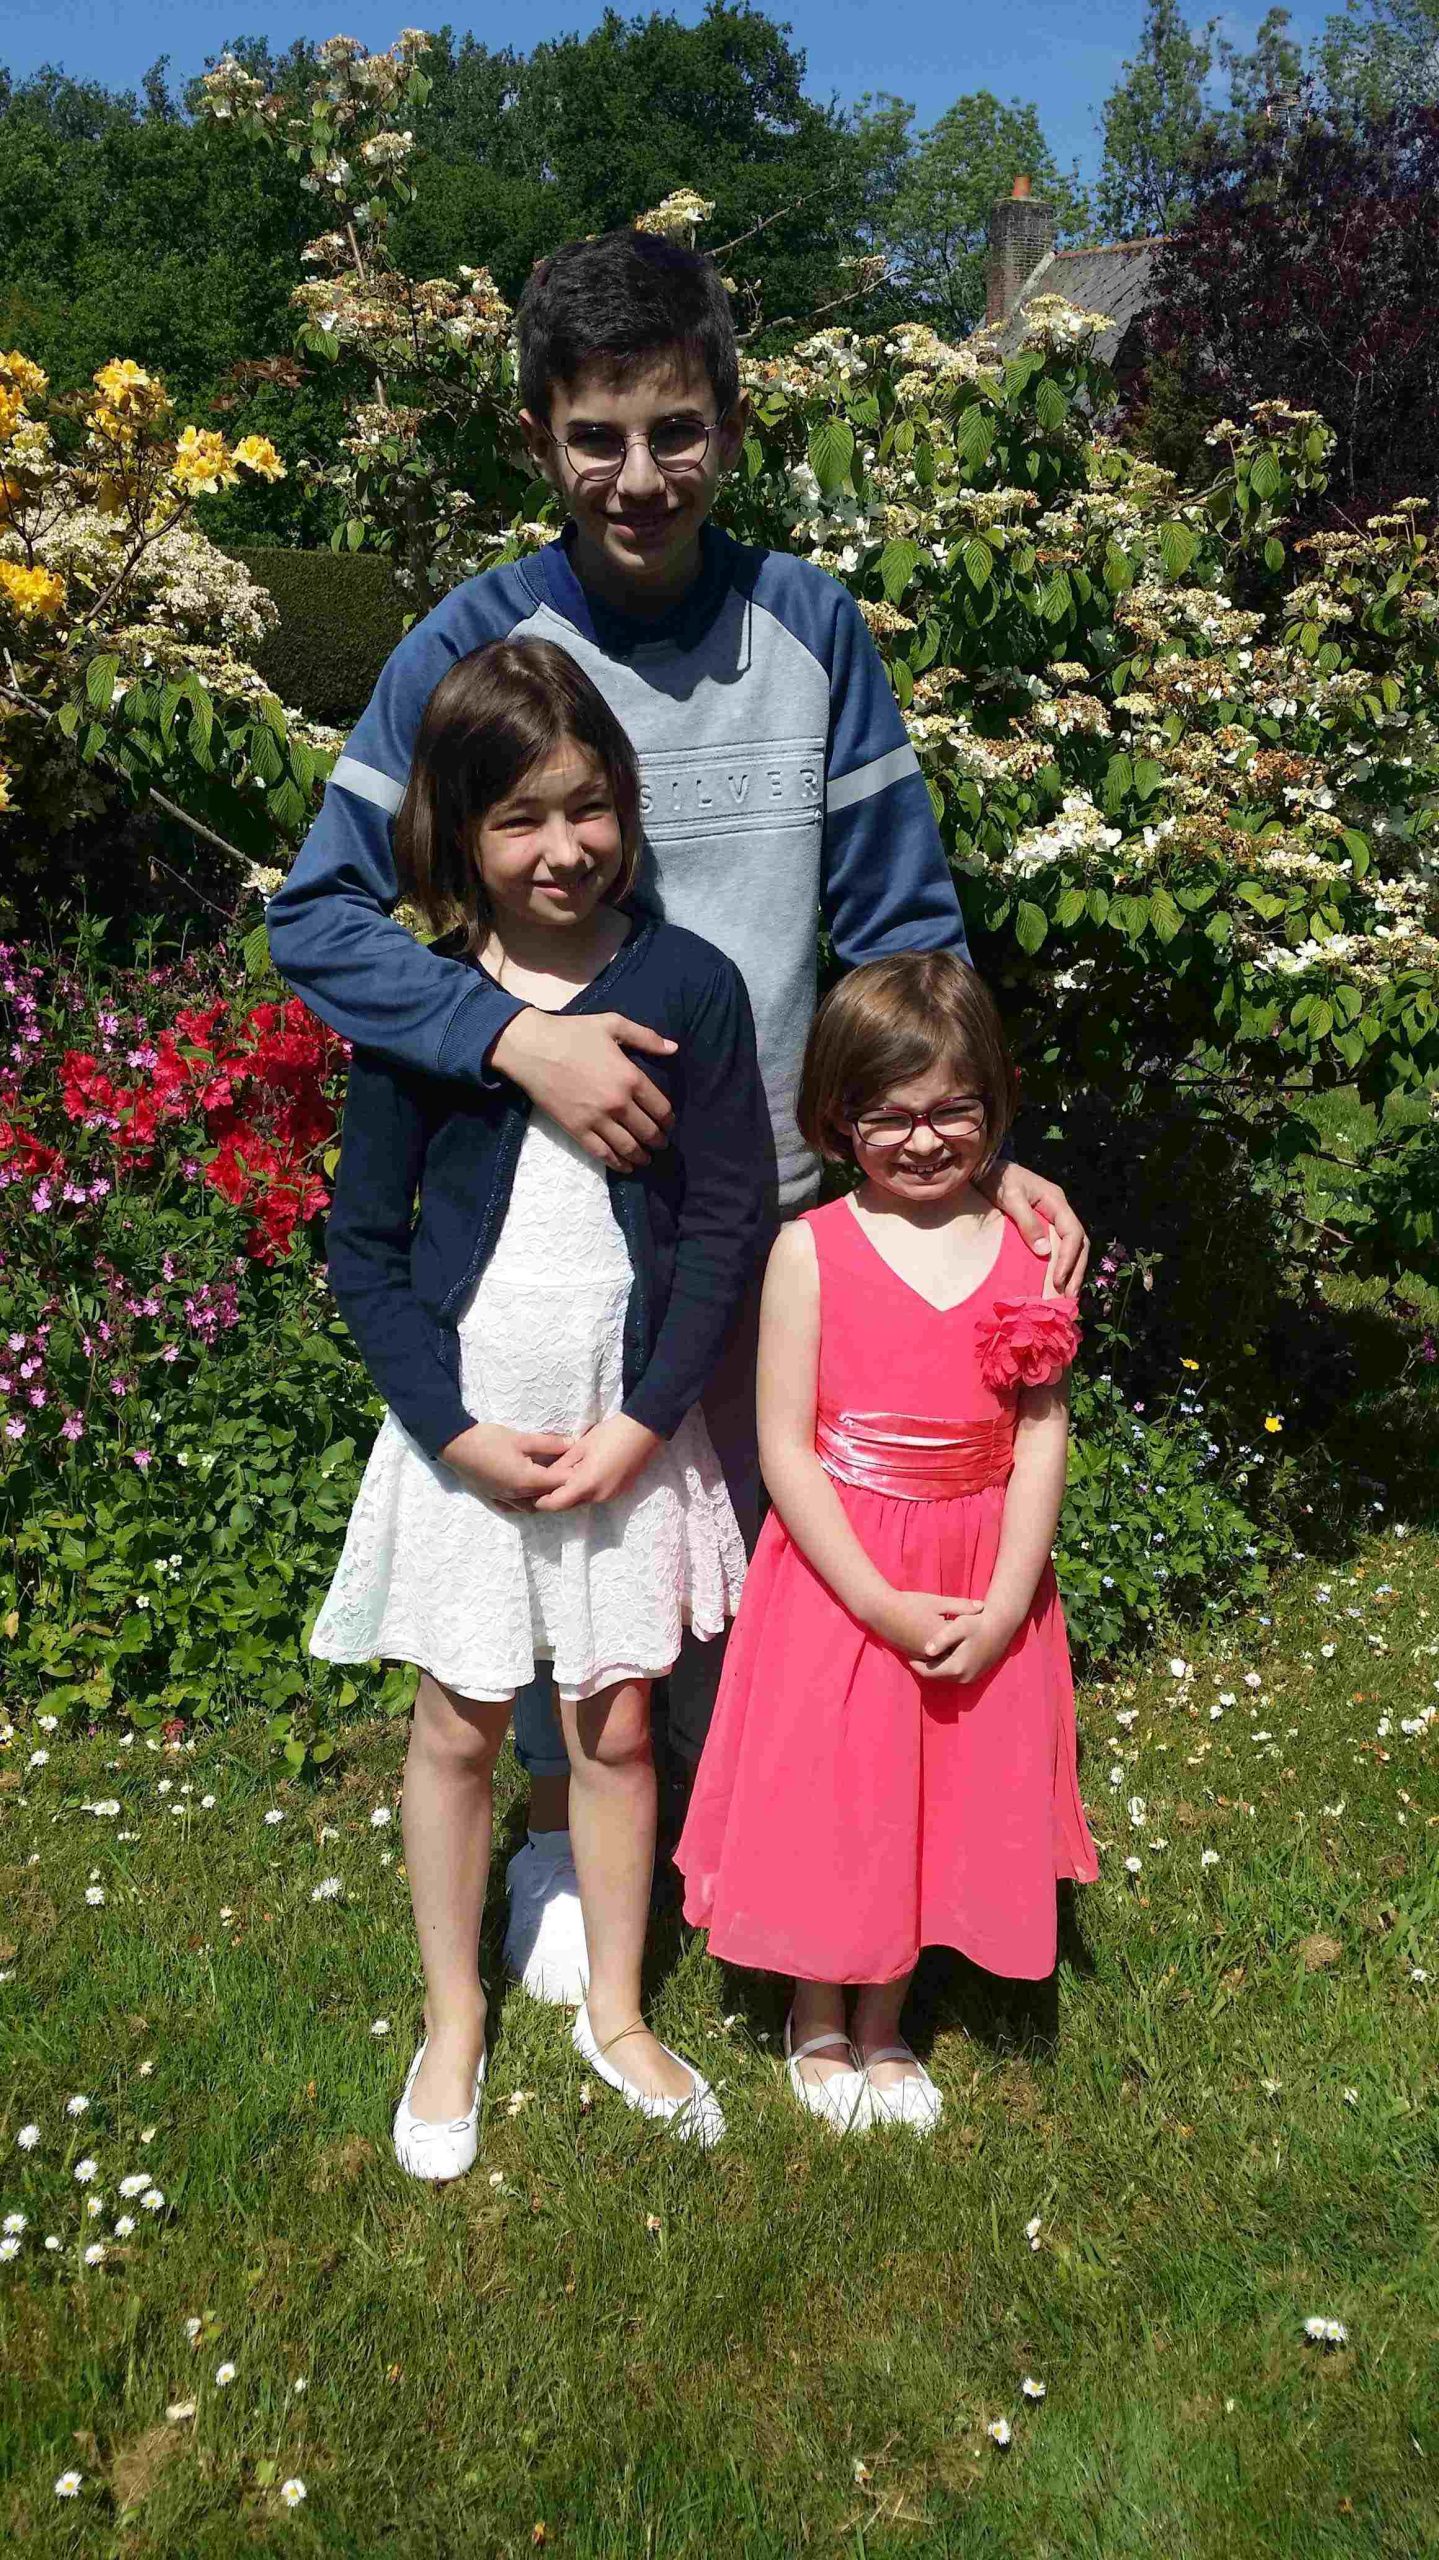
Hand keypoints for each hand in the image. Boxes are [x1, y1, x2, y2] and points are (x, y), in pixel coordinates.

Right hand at [438, 1421, 571, 1508]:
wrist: (455, 1445)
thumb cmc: (489, 1439)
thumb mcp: (521, 1438)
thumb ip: (549, 1443)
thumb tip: (572, 1444)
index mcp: (527, 1481)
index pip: (559, 1483)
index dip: (573, 1475)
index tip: (582, 1467)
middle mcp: (517, 1495)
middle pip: (547, 1497)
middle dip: (560, 1488)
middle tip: (568, 1473)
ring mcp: (503, 1498)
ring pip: (530, 1506)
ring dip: (541, 1497)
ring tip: (546, 1482)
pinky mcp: (491, 1497)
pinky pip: (512, 1507)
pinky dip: (522, 1503)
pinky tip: (525, 1493)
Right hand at [490, 1010, 676, 1170]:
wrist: (532, 1048)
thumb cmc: (572, 1033)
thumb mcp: (613, 1024)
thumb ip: (645, 1037)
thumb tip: (673, 1048)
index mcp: (631, 1078)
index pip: (661, 1109)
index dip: (669, 1120)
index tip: (669, 1124)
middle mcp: (618, 1103)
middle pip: (648, 1131)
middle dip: (658, 1140)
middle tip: (661, 1144)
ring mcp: (597, 1119)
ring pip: (628, 1147)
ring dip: (642, 1156)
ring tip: (647, 1159)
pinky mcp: (577, 1130)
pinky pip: (602, 1153)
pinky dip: (618, 1164)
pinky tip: (625, 1166)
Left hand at [533, 1414, 661, 1511]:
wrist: (643, 1431)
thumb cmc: (610, 1434)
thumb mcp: (580, 1447)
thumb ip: (562, 1465)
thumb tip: (547, 1476)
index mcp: (586, 1485)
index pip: (556, 1503)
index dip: (541, 1502)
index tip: (531, 1494)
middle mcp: (598, 1496)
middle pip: (569, 1504)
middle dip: (555, 1498)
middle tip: (541, 1486)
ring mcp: (611, 1496)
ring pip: (583, 1501)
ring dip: (571, 1494)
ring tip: (559, 1479)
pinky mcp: (619, 1492)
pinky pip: (596, 1496)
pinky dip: (585, 1490)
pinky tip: (581, 1475)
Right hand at [870, 1588, 982, 1661]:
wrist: (881, 1611)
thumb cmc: (910, 1604)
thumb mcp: (937, 1602)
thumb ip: (960, 1606)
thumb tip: (982, 1607)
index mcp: (943, 1637)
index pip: (964, 1640)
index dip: (973, 1635)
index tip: (981, 1630)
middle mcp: (934, 1651)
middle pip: (954, 1653)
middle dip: (963, 1648)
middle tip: (975, 1644)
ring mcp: (922, 1655)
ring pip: (942, 1659)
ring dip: (950, 1654)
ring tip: (961, 1648)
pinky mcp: (912, 1655)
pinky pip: (930, 1660)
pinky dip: (937, 1655)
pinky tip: (941, 1649)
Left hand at [910, 1601, 1017, 1684]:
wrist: (1002, 1626)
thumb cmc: (979, 1623)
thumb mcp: (959, 1626)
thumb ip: (942, 1639)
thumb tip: (926, 1651)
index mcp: (957, 1668)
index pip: (927, 1672)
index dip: (914, 1663)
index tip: (906, 1652)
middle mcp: (964, 1678)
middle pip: (935, 1676)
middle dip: (924, 1665)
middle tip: (912, 1653)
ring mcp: (971, 1678)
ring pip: (945, 1675)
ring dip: (935, 1666)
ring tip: (924, 1653)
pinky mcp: (976, 1675)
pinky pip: (955, 1674)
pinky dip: (946, 1666)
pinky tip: (941, 1653)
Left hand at [981, 1159, 1089, 1295]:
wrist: (984, 1168)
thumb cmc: (997, 1179)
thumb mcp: (1010, 1198)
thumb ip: (1027, 1223)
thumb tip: (1045, 1252)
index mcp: (1056, 1201)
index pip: (1073, 1234)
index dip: (1069, 1259)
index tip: (1058, 1280)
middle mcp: (1059, 1209)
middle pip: (1079, 1243)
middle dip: (1076, 1270)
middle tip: (1069, 1296)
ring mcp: (1053, 1216)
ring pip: (1073, 1246)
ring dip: (1072, 1270)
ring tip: (1067, 1294)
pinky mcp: (1043, 1223)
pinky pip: (1059, 1245)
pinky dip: (1061, 1264)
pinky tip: (1057, 1280)